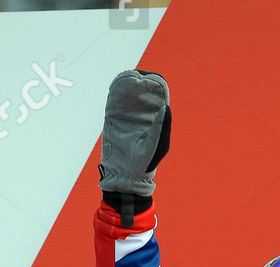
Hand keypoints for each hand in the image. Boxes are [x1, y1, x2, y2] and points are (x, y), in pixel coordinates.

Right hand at [99, 70, 171, 203]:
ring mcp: (127, 112)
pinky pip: (114, 97)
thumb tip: (166, 107)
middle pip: (142, 88)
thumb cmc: (144, 164)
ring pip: (128, 89)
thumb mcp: (155, 146)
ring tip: (129, 80)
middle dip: (140, 80)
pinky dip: (116, 88)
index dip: (155, 84)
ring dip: (127, 81)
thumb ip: (160, 128)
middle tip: (137, 79)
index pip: (158, 93)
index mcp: (156, 118)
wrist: (124, 175)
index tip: (151, 82)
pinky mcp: (113, 115)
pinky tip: (118, 84)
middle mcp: (142, 112)